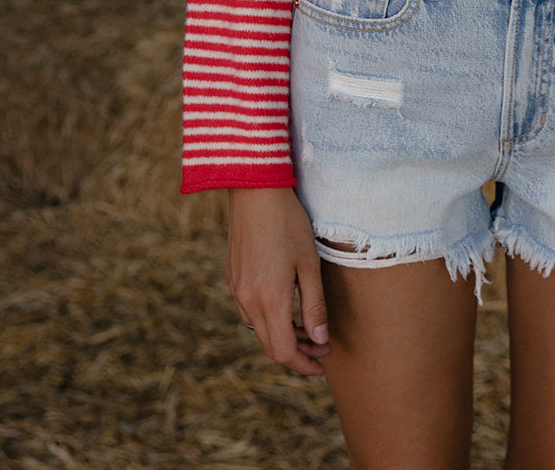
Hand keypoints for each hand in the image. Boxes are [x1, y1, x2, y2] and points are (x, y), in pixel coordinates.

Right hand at [227, 187, 331, 374]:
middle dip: (298, 352)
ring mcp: (236, 289)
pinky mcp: (232, 277)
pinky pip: (248, 311)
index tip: (322, 363)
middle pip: (270, 345)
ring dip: (282, 335)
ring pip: (258, 329)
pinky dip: (268, 319)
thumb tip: (320, 339)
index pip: (284, 351)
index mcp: (269, 300)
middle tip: (321, 346)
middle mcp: (247, 301)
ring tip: (308, 326)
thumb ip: (314, 305)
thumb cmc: (288, 223)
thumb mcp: (309, 264)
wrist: (254, 190)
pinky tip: (285, 306)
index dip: (304, 363)